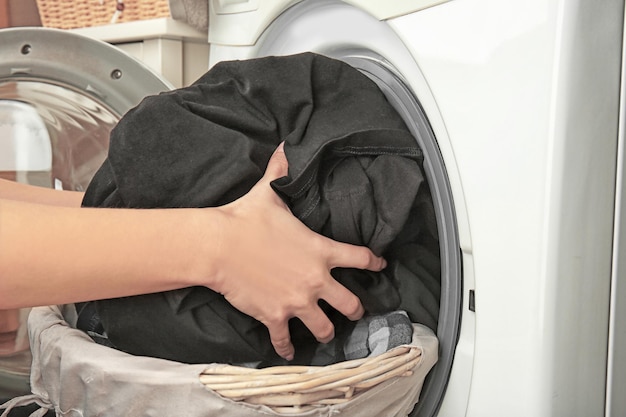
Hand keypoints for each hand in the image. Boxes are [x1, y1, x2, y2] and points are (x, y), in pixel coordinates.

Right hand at [213, 143, 386, 359]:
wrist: (218, 246)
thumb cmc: (244, 219)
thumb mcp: (268, 194)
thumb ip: (281, 172)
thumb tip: (286, 146)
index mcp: (321, 250)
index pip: (360, 258)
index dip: (374, 263)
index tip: (381, 267)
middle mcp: (316, 280)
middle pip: (351, 304)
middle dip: (356, 309)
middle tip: (355, 310)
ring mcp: (297, 302)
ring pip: (325, 328)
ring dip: (327, 332)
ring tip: (326, 333)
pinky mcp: (275, 316)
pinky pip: (286, 339)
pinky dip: (287, 347)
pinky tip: (288, 352)